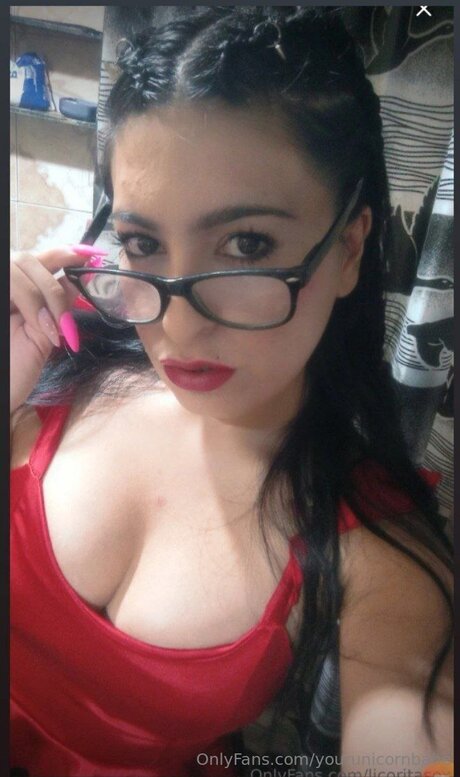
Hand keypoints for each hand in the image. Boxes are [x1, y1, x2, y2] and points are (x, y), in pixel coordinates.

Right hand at [10, 245, 91, 414]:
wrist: (0, 391)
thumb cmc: (15, 368)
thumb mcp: (45, 333)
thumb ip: (57, 304)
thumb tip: (82, 278)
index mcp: (18, 288)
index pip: (42, 258)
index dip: (66, 252)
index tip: (94, 256)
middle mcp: (5, 285)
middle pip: (30, 259)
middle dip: (53, 288)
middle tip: (64, 322)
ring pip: (19, 268)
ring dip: (43, 298)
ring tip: (52, 331)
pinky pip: (11, 285)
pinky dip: (33, 306)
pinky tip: (43, 331)